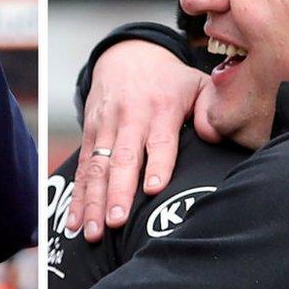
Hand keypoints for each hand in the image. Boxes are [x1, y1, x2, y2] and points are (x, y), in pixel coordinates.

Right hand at [66, 40, 217, 241]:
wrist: (128, 55)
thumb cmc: (170, 80)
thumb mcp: (198, 82)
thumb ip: (210, 107)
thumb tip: (213, 134)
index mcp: (161, 108)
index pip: (160, 141)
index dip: (157, 164)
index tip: (154, 189)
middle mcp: (130, 118)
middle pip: (123, 159)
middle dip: (118, 192)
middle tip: (116, 222)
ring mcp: (106, 127)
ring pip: (97, 168)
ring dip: (93, 201)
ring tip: (93, 233)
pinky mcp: (90, 134)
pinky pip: (82, 169)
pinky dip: (77, 197)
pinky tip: (75, 222)